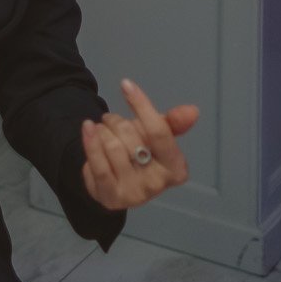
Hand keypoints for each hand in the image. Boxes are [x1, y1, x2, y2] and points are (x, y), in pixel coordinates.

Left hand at [80, 78, 198, 210]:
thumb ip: (172, 124)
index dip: (142, 106)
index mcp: (176, 169)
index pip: (159, 132)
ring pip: (112, 146)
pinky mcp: (112, 197)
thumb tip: (192, 111)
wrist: (113, 181)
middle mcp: (158, 184)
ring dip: (103, 131)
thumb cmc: (140, 153)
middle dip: (117, 121)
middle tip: (111, 120)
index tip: (126, 84)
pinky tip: (88, 128)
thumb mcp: (156, 136)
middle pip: (131, 136)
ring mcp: (134, 193)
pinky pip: (98, 163)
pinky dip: (90, 141)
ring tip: (102, 131)